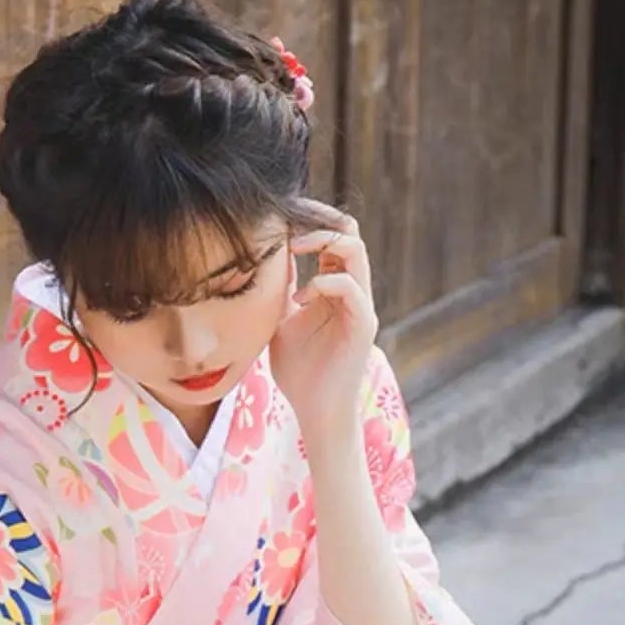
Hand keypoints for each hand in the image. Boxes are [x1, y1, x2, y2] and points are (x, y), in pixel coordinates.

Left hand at [268, 199, 378, 442]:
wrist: (314, 409)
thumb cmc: (298, 369)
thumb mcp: (279, 320)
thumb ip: (279, 291)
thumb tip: (261, 261)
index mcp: (335, 286)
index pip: (334, 236)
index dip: (311, 219)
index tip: (282, 215)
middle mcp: (353, 291)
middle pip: (349, 233)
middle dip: (319, 221)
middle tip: (288, 224)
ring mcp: (360, 306)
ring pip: (355, 252)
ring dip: (323, 243)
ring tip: (295, 251)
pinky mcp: (363, 325)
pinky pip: (351, 288)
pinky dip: (323, 283)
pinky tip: (300, 299)